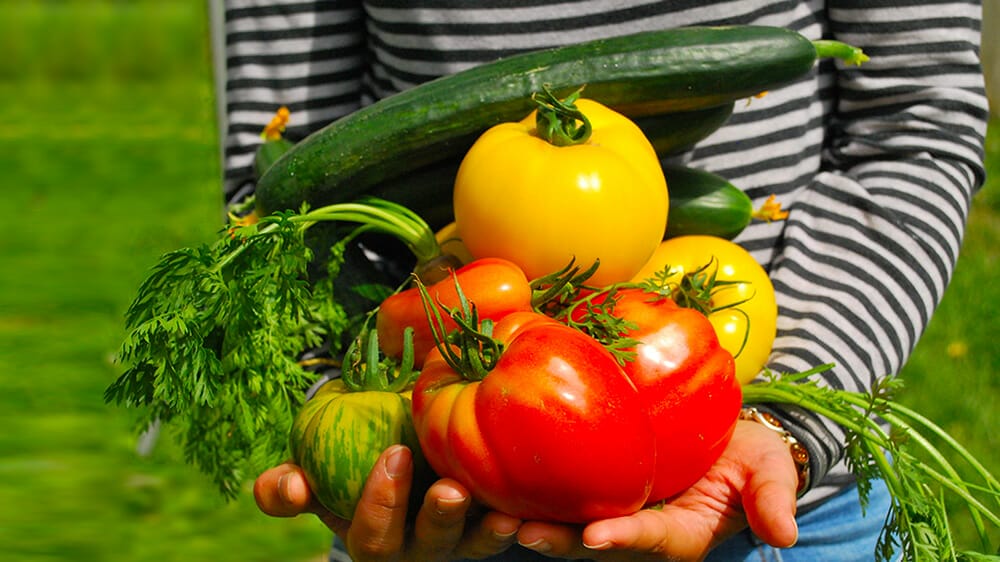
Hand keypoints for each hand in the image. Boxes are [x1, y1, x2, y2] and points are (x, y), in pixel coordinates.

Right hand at [253, 445, 521, 560]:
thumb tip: (287, 485)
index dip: (381, 501)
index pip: (373, 534)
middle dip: (439, 519)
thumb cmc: (348, 471)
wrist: (396, 462)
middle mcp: (418, 549)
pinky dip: (523, 521)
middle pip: (429, 545)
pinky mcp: (491, 528)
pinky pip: (508, 531)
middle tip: (450, 490)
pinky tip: (532, 503)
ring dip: (488, 531)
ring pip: (474, 545)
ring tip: (504, 513)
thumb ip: (289, 488)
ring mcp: (458, 543)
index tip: (394, 453)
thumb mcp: (315, 480)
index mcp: (374, 539)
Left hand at [513, 420, 799, 560]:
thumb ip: (772, 499)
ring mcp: (613, 513)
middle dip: (560, 542)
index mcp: (680, 534)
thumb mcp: (769, 471)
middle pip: (594, 543)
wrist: (725, 438)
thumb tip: (786, 535)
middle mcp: (639, 532)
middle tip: (523, 533)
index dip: (624, 539)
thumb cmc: (748, 455)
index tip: (596, 537)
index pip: (651, 540)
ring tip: (494, 513)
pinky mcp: (593, 490)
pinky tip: (493, 478)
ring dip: (533, 522)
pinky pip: (560, 495)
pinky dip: (530, 491)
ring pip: (567, 524)